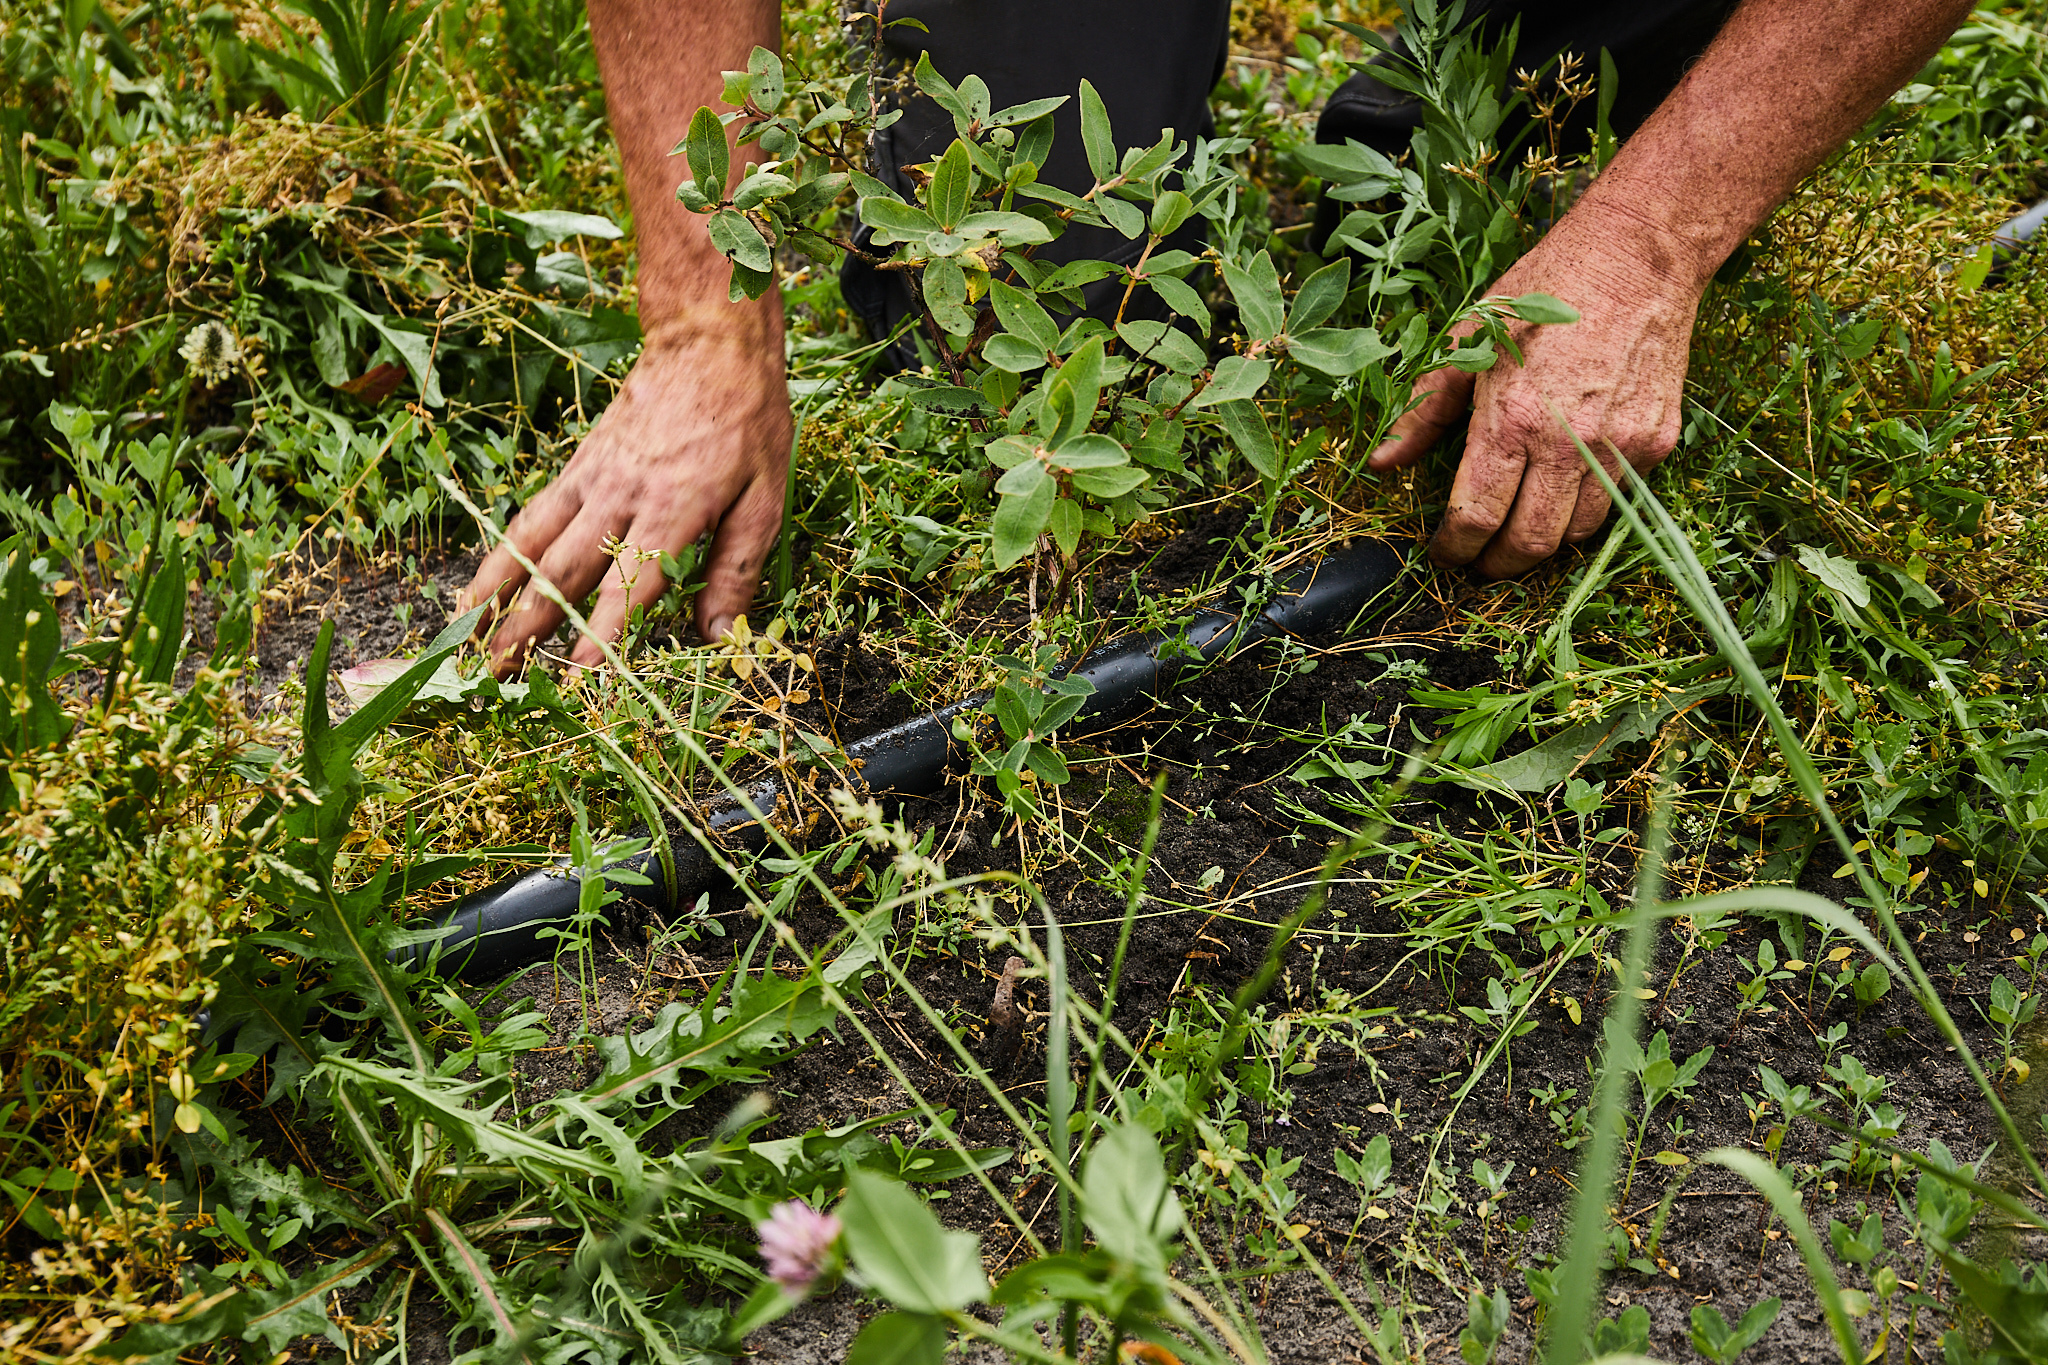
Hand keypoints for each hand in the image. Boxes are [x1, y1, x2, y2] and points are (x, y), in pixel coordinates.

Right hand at [459, 316, 790, 673]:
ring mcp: (591, 480)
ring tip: (468, 639)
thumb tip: (720, 634)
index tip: (581, 669)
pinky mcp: (576, 468)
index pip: (633, 580)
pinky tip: (479, 587)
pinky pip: (531, 518)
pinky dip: (500, 556)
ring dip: (497, 595)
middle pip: (566, 570)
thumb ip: (737, 568)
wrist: (707, 346)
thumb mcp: (765, 497)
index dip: (606, 628)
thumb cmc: (747, 423)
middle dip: (530, 626)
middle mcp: (622, 497)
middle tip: (499, 673)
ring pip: (534, 545)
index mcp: (674, 508)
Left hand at [1368, 209, 1703, 578]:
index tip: (1444, 555)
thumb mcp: (1468, 341)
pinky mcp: (1656, 440)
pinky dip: (1591, 509)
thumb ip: (1424, 410)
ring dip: (1546, 542)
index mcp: (1512, 419)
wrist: (1638, 255)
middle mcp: (1568, 443)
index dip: (1454, 549)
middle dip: (1498, 565)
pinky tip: (1567, 493)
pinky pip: (1621, 501)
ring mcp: (1619, 446)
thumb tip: (1382, 463)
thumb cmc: (1544, 291)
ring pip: (1579, 533)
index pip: (1477, 516)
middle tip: (1480, 563)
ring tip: (1521, 531)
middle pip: (1530, 542)